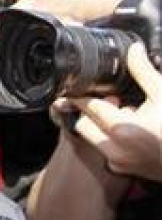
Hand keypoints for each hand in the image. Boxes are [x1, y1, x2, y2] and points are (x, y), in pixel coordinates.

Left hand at [62, 44, 161, 181]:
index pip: (89, 108)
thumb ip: (144, 72)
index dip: (80, 95)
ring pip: (92, 139)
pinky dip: (110, 138)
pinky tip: (132, 131)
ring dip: (101, 125)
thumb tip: (134, 50)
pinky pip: (105, 150)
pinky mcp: (122, 169)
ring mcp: (117, 162)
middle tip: (114, 100)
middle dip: (92, 111)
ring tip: (127, 114)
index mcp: (123, 129)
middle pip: (83, 125)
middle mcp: (114, 149)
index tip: (74, 89)